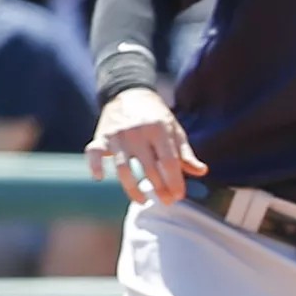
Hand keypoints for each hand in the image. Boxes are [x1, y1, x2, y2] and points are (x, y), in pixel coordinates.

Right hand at [86, 87, 206, 204]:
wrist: (129, 93)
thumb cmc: (157, 117)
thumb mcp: (175, 130)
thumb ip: (186, 153)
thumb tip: (202, 172)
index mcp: (159, 130)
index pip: (170, 162)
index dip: (175, 182)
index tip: (178, 196)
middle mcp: (138, 133)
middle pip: (150, 168)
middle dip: (159, 189)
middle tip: (166, 202)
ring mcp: (118, 136)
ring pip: (124, 169)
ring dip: (132, 189)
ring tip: (142, 201)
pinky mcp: (101, 137)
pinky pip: (93, 153)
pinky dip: (94, 165)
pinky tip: (99, 178)